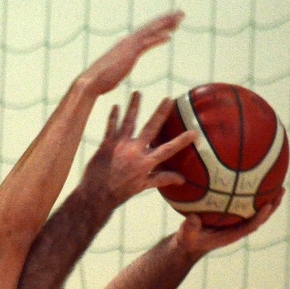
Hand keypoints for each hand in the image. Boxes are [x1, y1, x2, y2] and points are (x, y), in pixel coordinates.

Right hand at [75, 11, 184, 98]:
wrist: (90, 83)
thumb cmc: (100, 80)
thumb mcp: (114, 69)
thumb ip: (119, 64)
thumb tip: (118, 66)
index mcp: (125, 44)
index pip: (146, 31)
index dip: (160, 25)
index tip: (172, 21)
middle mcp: (127, 41)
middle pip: (151, 27)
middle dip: (167, 19)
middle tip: (181, 13)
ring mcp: (128, 46)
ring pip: (151, 31)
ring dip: (167, 24)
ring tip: (181, 18)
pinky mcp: (129, 54)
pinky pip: (146, 44)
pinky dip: (158, 39)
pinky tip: (169, 37)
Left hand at [81, 94, 196, 204]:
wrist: (96, 195)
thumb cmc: (120, 192)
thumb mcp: (142, 186)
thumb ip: (162, 179)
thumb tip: (182, 180)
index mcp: (145, 163)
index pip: (168, 150)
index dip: (181, 141)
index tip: (194, 132)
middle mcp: (134, 151)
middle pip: (150, 128)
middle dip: (160, 113)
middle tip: (168, 99)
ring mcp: (120, 146)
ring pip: (129, 122)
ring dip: (133, 106)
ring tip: (137, 93)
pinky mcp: (106, 145)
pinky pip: (110, 127)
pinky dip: (113, 116)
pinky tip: (115, 106)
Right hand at [173, 188, 284, 257]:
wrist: (188, 244)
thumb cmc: (188, 240)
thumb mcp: (187, 235)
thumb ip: (190, 228)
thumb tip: (194, 217)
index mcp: (231, 235)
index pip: (250, 226)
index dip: (260, 217)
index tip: (268, 206)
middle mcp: (237, 228)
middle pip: (260, 216)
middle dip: (272, 204)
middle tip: (281, 190)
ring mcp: (236, 222)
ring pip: (255, 210)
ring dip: (267, 198)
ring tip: (276, 183)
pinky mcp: (231, 217)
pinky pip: (244, 204)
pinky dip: (251, 193)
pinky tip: (251, 178)